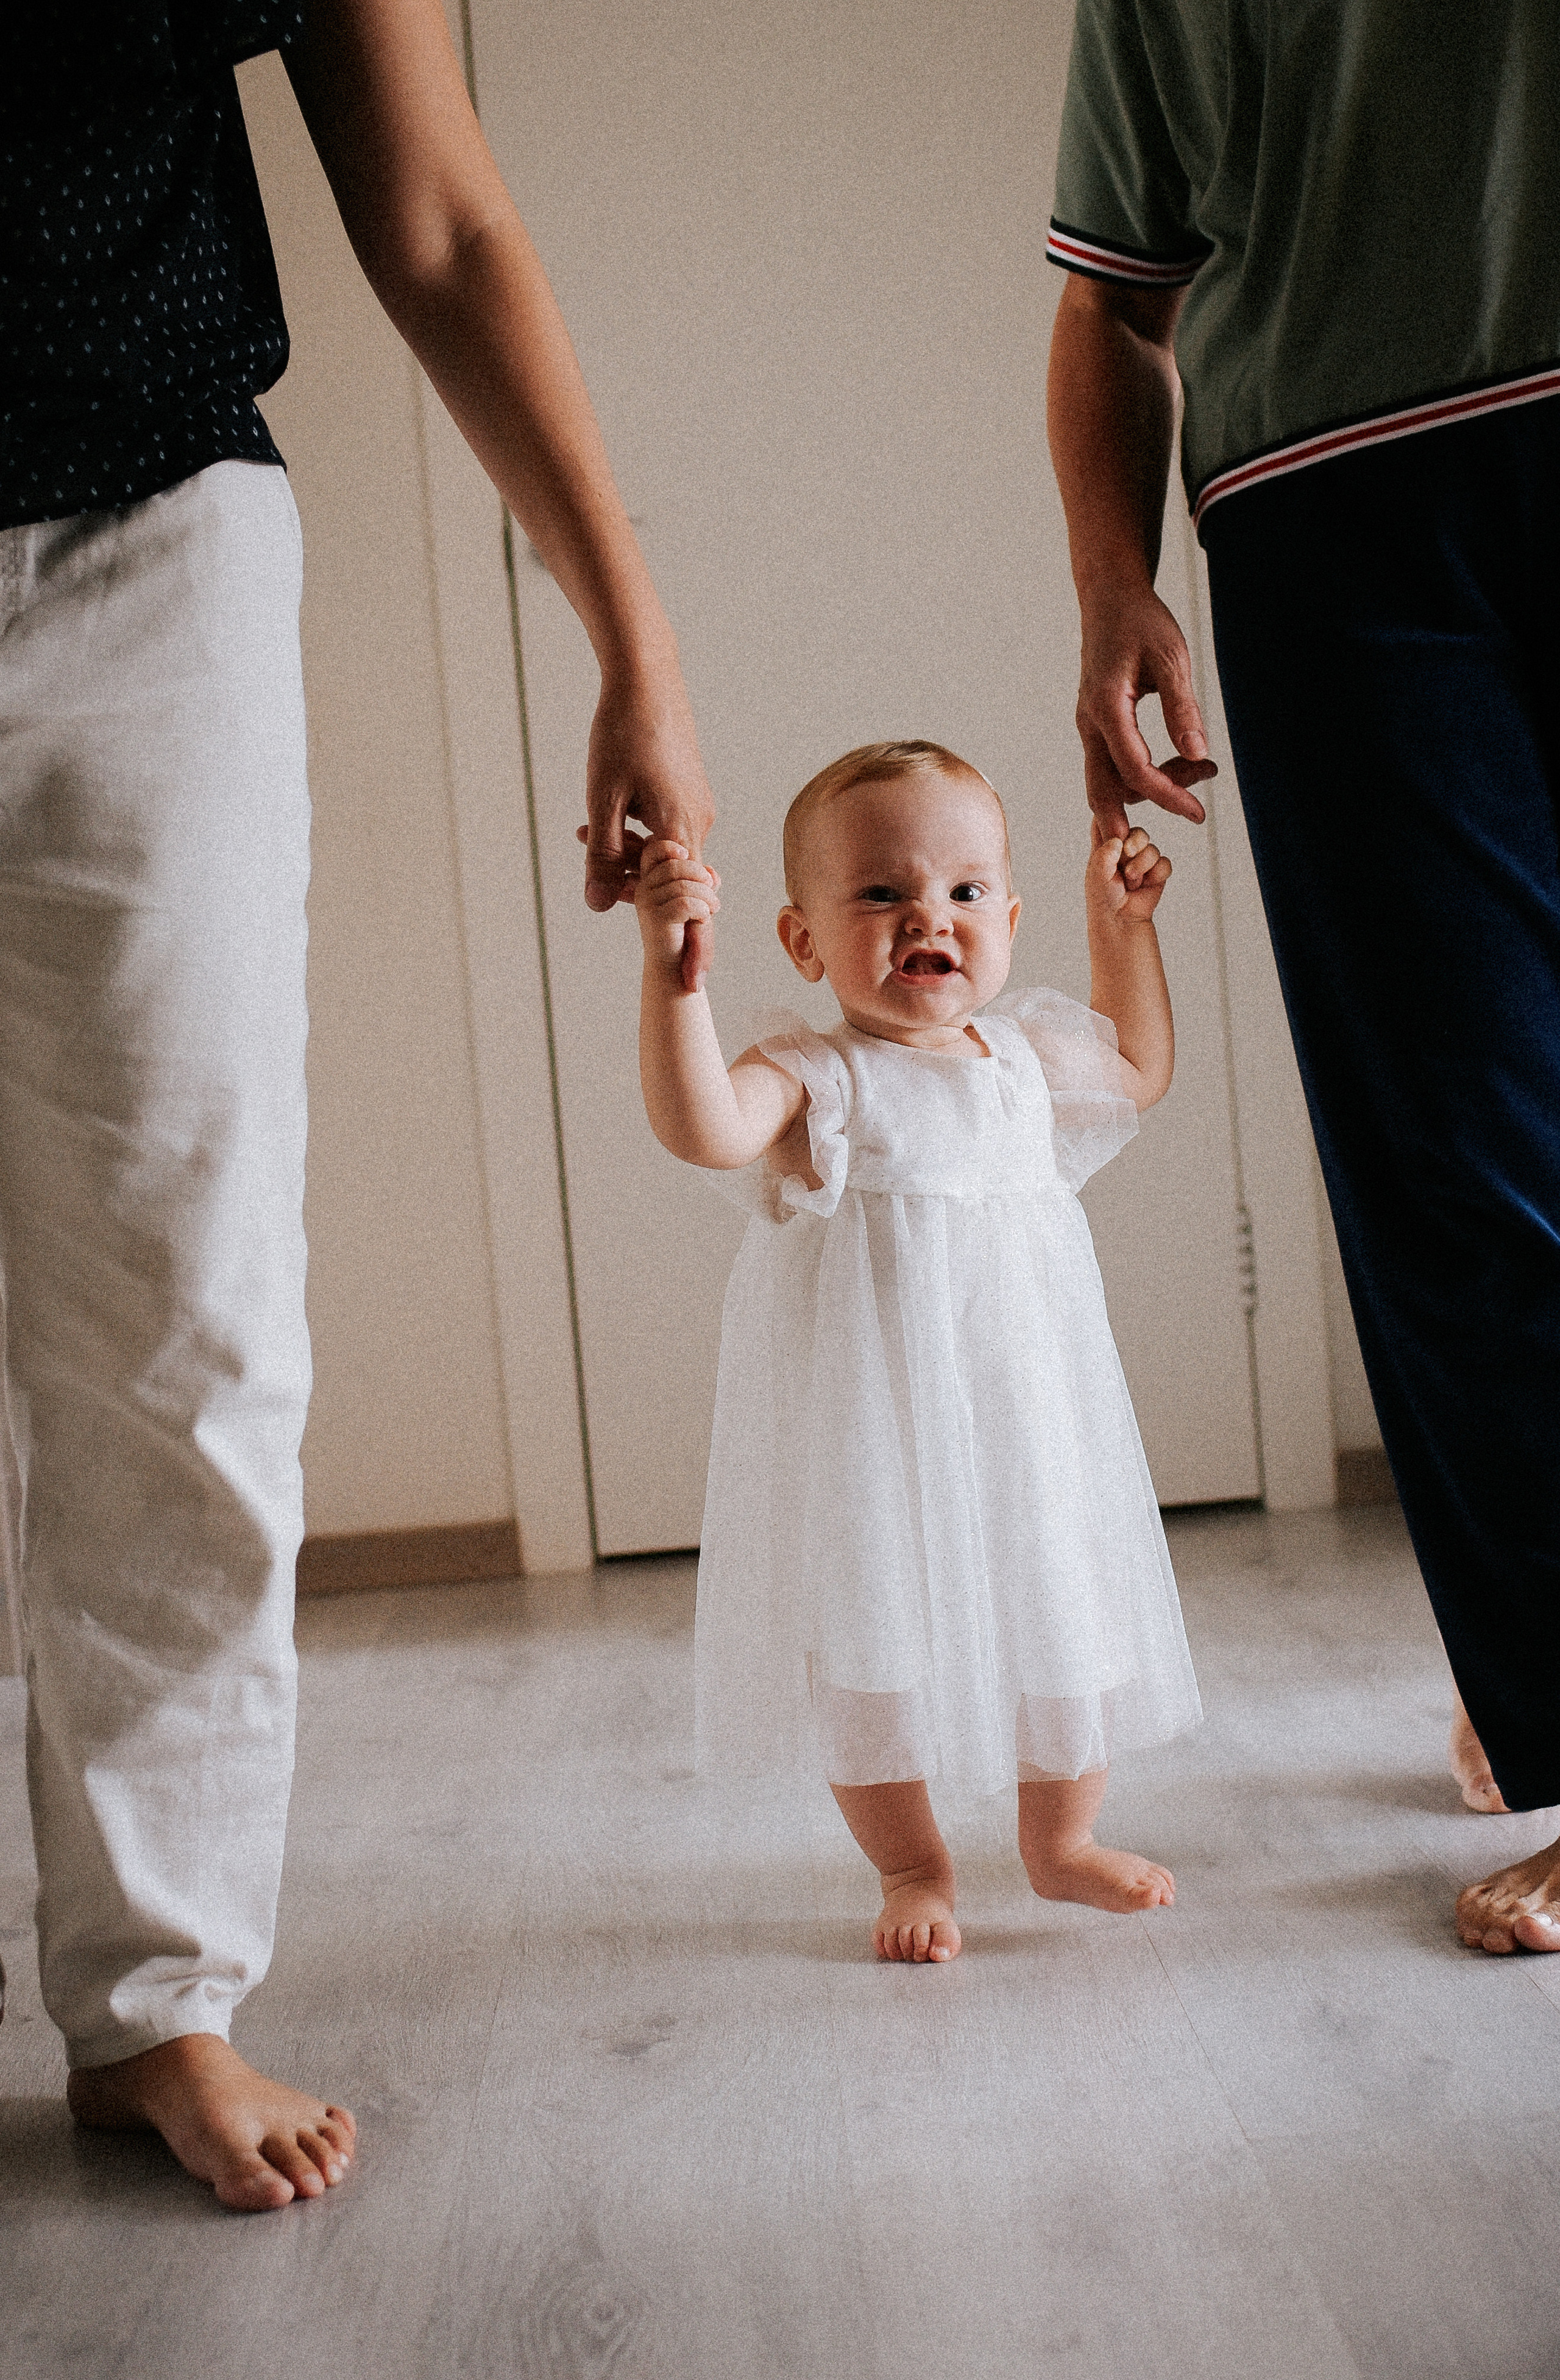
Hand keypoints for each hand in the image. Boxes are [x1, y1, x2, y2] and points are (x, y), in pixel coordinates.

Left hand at [578, 657, 716, 989]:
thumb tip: (601, 907)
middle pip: (683, 889)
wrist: (647, 676)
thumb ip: (603, 857)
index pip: (695, 910)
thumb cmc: (622, 733)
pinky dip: (645, 839)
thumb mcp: (602, 799)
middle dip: (652, 903)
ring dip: (637, 863)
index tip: (691, 985)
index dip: (694, 949)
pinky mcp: (691, 793)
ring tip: (590, 833)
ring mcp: (699, 808)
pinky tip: (612, 816)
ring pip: (672, 859)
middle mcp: (700, 825)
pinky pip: (671, 833)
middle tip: (610, 886)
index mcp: (683, 834)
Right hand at [634, 838, 720, 976]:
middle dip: (701, 879)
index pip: (653, 850)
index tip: (687, 854)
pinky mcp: (656, 919)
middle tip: (712, 897)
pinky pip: (686, 903)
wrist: (674, 968)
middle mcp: (644, 889)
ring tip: (712, 910)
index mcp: (650, 880)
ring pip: (684, 886)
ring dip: (706, 898)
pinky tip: (703, 920)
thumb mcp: (695, 900)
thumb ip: (702, 882)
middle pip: (676, 865)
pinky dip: (702, 911)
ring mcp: (647, 903)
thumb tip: (711, 873)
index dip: (670, 846)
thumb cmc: (685, 932)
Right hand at [1076, 583, 1216, 841]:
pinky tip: (1179, 763)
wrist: (1109, 599)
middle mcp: (1090, 723)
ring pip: (1110, 780)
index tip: (1197, 812)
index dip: (1167, 795)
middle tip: (1185, 818)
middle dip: (1141, 813)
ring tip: (1199, 769)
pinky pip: (1113, 764)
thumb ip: (1183, 708)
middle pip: (1104, 789)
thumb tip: (1199, 754)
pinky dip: (1144, 774)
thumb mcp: (1171, 659)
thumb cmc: (1139, 621)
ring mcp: (1090, 726)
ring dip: (1152, 787)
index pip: (1134, 769)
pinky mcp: (1098, 725)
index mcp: (1106, 707)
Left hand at [1088, 817, 1171, 925]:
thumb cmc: (1103, 900)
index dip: (1114, 817)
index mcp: (1105, 848)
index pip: (1108, 821)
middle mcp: (1124, 853)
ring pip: (1151, 848)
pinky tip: (1146, 885)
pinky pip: (1164, 863)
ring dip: (1142, 865)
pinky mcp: (1157, 874)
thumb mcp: (1096, 874)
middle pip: (1136, 831)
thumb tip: (1119, 840)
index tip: (1117, 828)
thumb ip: (1104, 853)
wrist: (1121, 922)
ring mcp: (1142, 863)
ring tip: (1131, 882)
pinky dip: (1157, 874)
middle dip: (1134, 843)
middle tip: (1127, 856)